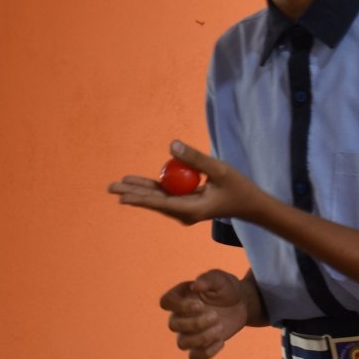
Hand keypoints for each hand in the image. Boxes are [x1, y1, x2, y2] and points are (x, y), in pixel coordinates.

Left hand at [110, 141, 272, 226]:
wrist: (248, 204)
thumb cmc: (237, 187)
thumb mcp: (219, 170)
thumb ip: (195, 158)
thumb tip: (171, 145)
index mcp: (191, 210)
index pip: (160, 203)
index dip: (140, 198)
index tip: (122, 196)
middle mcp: (184, 213)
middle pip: (153, 202)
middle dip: (132, 193)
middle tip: (110, 187)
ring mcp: (184, 209)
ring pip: (156, 199)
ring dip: (138, 190)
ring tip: (116, 185)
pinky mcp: (186, 203)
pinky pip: (165, 195)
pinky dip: (151, 188)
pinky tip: (135, 183)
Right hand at [158, 270, 258, 358]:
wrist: (241, 303)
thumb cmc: (227, 288)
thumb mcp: (221, 279)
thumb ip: (208, 279)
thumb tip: (195, 285)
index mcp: (181, 296)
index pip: (166, 302)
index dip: (179, 307)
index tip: (200, 306)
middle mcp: (180, 315)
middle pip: (173, 325)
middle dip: (196, 323)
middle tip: (216, 316)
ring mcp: (188, 332)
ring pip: (182, 344)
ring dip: (202, 338)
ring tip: (220, 327)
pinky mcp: (199, 345)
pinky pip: (194, 357)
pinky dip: (207, 352)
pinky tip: (221, 341)